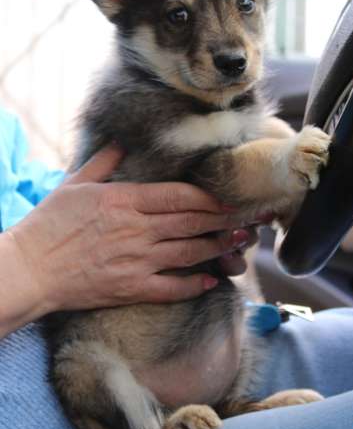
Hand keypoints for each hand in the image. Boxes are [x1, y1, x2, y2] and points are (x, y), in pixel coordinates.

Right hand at [2, 146, 253, 330]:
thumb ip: (105, 160)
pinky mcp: (132, 288)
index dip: (209, 196)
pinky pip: (172, 287)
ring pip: (189, 252)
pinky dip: (195, 283)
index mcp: (125, 200)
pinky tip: (213, 278)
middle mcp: (137, 229)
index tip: (229, 194)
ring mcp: (137, 261)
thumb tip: (123, 140)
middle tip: (247, 216)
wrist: (30, 269)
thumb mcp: (75, 183)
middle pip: (191, 222)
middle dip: (223, 218)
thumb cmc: (50, 224)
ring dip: (218, 246)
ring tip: (240, 241)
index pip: (178, 195)